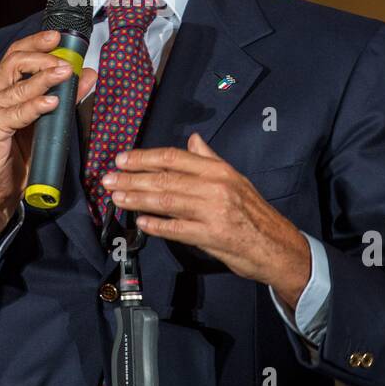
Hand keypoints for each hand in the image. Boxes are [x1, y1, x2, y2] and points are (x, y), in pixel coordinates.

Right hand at [0, 29, 97, 238]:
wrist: (0, 188)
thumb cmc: (19, 152)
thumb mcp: (46, 120)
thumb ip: (65, 96)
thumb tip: (89, 75)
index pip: (16, 53)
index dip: (37, 42)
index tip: (59, 36)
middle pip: (15, 61)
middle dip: (44, 58)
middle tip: (67, 62)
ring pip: (19, 85)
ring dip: (45, 78)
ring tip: (66, 74)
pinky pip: (17, 112)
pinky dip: (36, 105)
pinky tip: (52, 102)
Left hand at [103, 133, 311, 308]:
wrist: (276, 245)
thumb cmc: (252, 212)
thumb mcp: (234, 179)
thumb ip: (209, 159)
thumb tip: (192, 140)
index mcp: (218, 170)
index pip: (174, 157)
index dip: (144, 158)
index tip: (122, 160)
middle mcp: (215, 186)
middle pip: (165, 179)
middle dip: (132, 179)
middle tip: (108, 180)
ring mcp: (213, 211)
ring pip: (166, 202)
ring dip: (137, 199)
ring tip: (116, 198)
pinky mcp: (212, 236)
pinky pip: (177, 229)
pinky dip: (157, 225)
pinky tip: (140, 223)